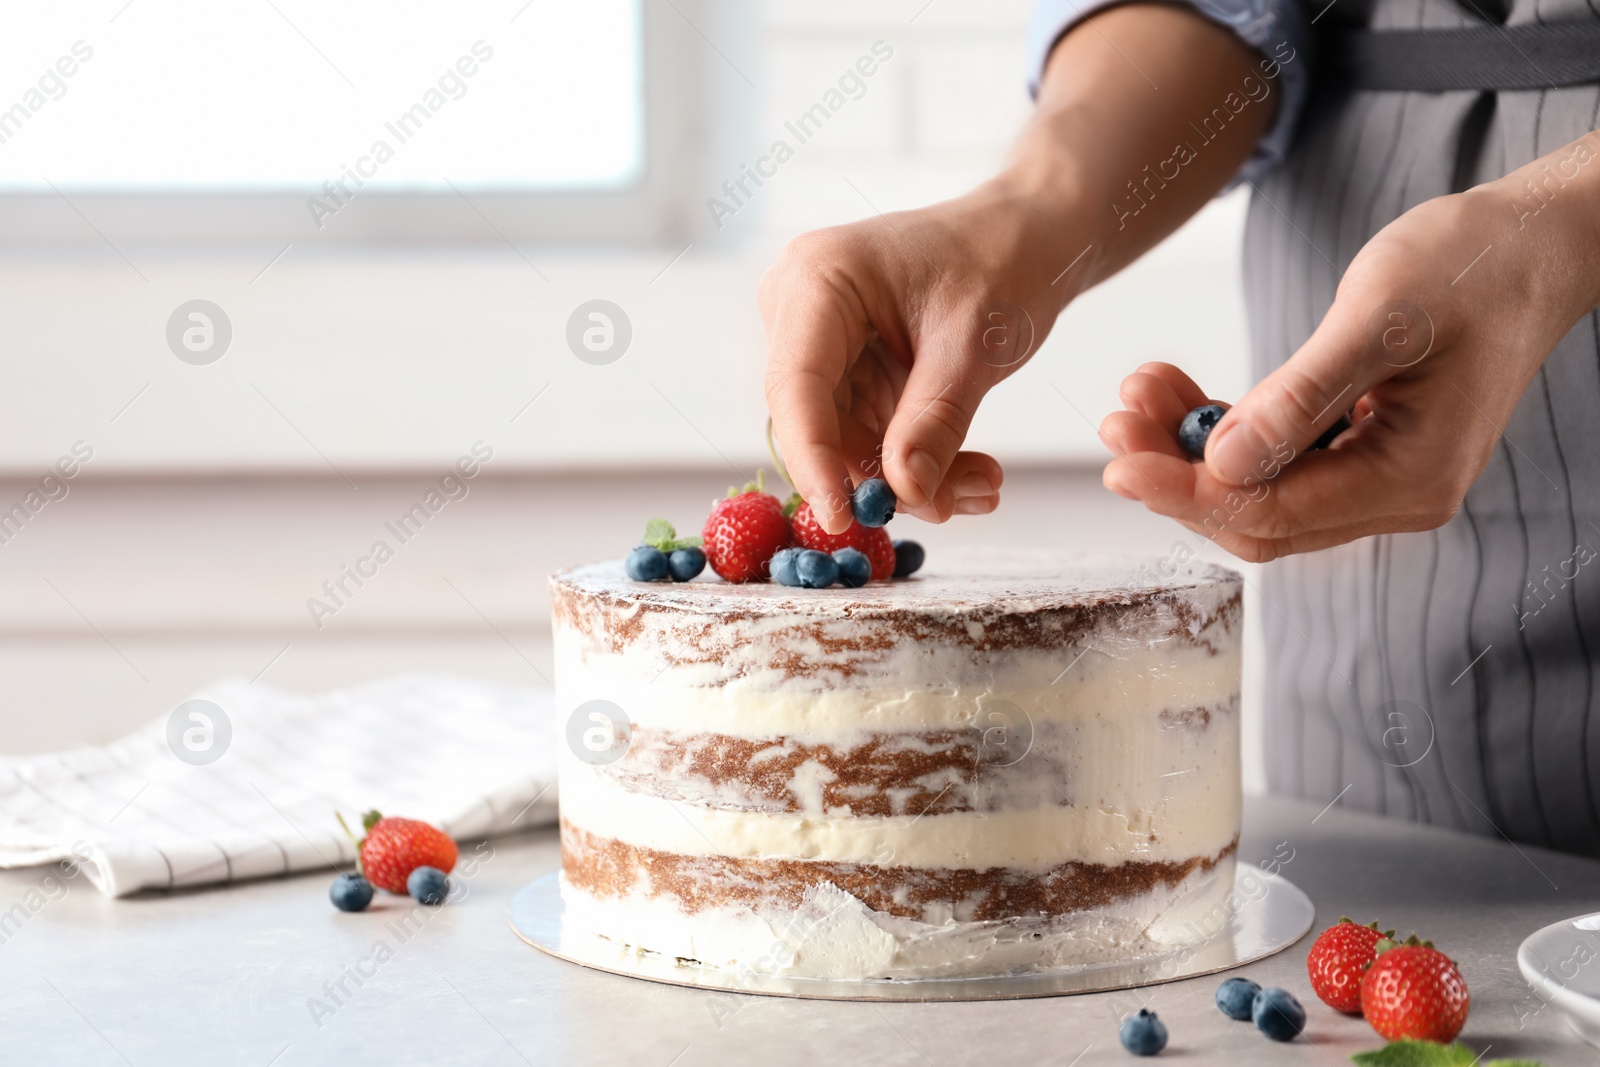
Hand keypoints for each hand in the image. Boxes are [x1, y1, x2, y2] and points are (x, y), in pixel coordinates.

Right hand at [760, 181, 1066, 531]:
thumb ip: (935, 422)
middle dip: (879, 474)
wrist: (1029, 236)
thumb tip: (903, 494)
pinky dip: (915, 461)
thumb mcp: (975, 347)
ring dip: (907, 476)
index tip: (844, 518)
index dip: (814, 460)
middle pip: (817, 421)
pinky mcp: (846, 368)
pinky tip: (968, 475)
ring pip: (844, 438)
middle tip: (950, 505)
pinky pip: (867, 433)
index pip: (796, 385)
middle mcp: (801, 307)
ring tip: (982, 486)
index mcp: (817, 278)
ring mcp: (820, 340)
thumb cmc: (1003, 261)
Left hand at [1100, 139, 1599, 561]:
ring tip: (1137, 393)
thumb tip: (1222, 462)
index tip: (1117, 463)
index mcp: (1409, 478)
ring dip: (1189, 449)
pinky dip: (1223, 429)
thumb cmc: (1471, 266)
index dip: (1184, 494)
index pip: (1271, 514)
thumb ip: (1300, 397)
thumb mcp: (1379, 319)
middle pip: (1256, 517)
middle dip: (1176, 474)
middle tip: (1115, 421)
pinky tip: (1177, 391)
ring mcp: (1377, 476)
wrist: (1530, 243)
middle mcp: (1395, 495)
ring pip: (1257, 491)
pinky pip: (1275, 460)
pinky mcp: (1359, 449)